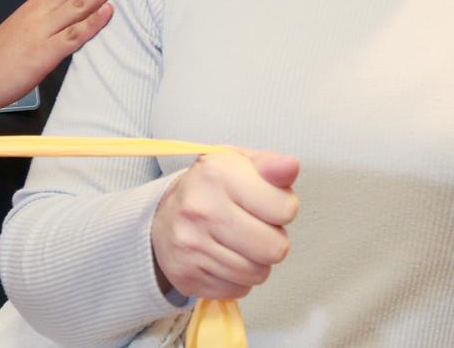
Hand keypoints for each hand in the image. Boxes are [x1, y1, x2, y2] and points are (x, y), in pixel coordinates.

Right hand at [0, 0, 138, 123]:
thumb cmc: (4, 52)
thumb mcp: (32, 23)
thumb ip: (57, 11)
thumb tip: (86, 1)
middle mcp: (44, 8)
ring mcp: (44, 29)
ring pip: (80, 2)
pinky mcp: (43, 54)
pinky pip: (71, 37)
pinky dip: (90, 24)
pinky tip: (108, 11)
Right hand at [151, 149, 298, 299]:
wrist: (163, 216)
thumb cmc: (209, 189)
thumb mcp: (239, 163)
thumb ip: (270, 165)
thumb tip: (290, 167)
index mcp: (217, 175)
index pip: (285, 209)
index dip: (283, 208)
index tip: (268, 203)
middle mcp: (201, 210)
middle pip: (274, 248)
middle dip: (273, 240)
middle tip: (256, 228)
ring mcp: (191, 246)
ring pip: (257, 273)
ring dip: (256, 261)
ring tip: (239, 242)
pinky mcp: (187, 276)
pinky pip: (238, 289)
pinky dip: (237, 278)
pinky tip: (225, 257)